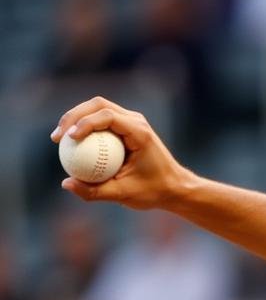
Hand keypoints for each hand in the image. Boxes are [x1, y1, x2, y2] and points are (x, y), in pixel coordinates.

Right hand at [50, 98, 192, 209]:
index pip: (108, 116)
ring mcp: (131, 122)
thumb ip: (95, 191)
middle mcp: (136, 121)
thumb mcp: (125, 195)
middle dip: (73, 116)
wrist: (174, 188)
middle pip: (98, 105)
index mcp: (140, 133)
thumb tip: (66, 183)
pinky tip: (71, 142)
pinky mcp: (126, 127)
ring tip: (59, 138)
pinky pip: (101, 121)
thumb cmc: (154, 192)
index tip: (69, 138)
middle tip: (57, 137)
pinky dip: (85, 126)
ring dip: (76, 118)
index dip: (84, 122)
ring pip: (97, 108)